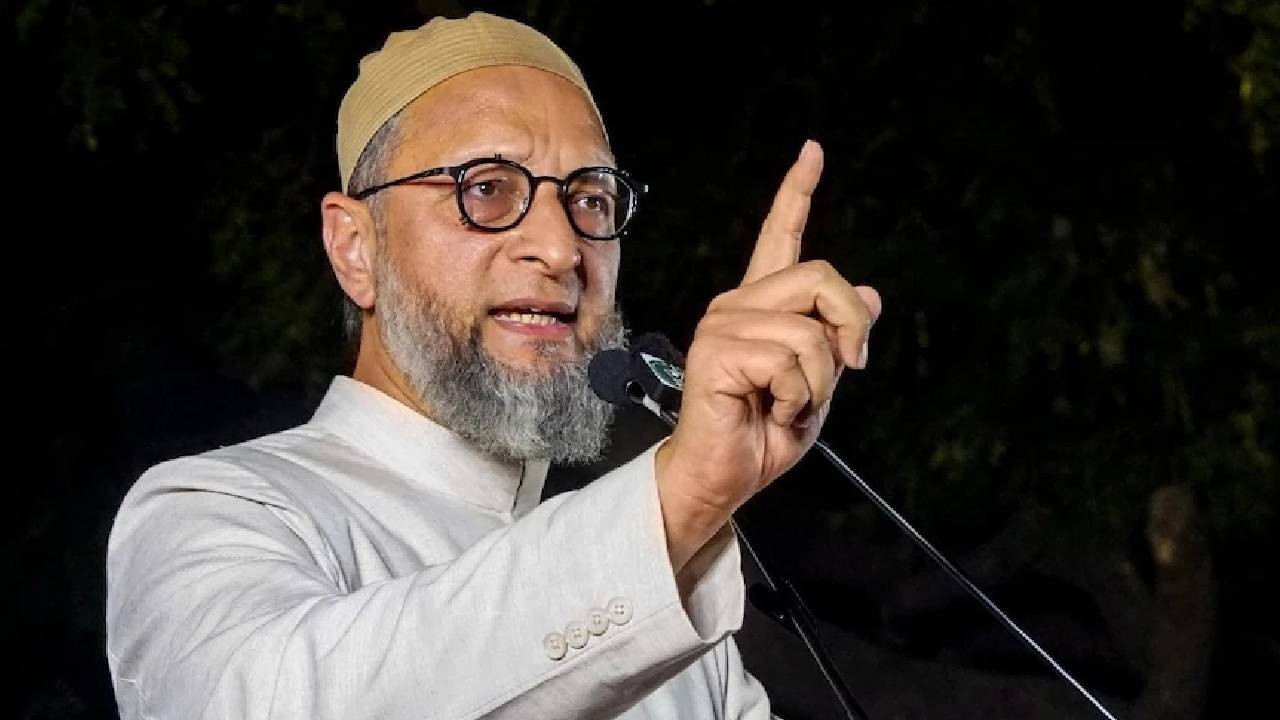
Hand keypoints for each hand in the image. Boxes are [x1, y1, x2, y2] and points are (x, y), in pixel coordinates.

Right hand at [654, 140, 881, 571]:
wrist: (724, 477)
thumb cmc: (762, 434)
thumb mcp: (820, 382)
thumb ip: (838, 337)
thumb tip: (869, 295)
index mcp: (760, 306)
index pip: (780, 237)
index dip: (797, 192)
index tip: (812, 151)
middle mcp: (736, 305)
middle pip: (819, 277)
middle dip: (849, 329)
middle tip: (849, 368)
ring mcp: (722, 325)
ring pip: (809, 329)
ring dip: (819, 380)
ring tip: (789, 403)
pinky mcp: (716, 351)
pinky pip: (789, 359)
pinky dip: (798, 395)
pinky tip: (770, 408)